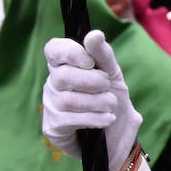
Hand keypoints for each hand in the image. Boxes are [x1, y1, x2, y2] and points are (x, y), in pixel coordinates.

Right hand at [42, 30, 140, 170]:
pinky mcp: (52, 127)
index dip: (70, 52)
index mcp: (65, 65)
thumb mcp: (113, 75)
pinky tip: (106, 120)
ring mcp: (50, 106)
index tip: (90, 62)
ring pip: (68, 99)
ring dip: (99, 103)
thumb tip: (94, 34)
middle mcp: (53, 84)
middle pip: (63, 75)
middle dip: (93, 82)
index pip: (53, 49)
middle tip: (107, 88)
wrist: (120, 137)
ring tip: (111, 106)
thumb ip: (103, 55)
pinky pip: (70, 119)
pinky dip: (95, 118)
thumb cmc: (113, 100)